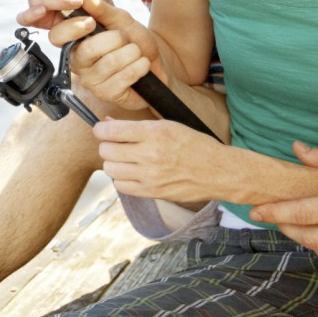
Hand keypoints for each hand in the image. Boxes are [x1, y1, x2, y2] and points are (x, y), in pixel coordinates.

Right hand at [51, 0, 159, 110]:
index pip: (57, 36)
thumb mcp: (120, 19)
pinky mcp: (106, 94)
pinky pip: (123, 77)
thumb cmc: (134, 39)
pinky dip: (139, 67)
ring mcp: (91, 80)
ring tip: (136, 53)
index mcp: (75, 41)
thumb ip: (101, 8)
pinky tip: (141, 66)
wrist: (158, 62)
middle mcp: (78, 62)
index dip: (72, 28)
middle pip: (88, 50)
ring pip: (110, 62)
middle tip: (125, 39)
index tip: (91, 22)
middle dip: (116, 39)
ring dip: (132, 53)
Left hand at [94, 118, 225, 202]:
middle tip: (116, 144)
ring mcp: (150, 176)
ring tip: (124, 158)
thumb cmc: (194, 144)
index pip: (110, 131)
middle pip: (106, 150)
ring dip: (113, 162)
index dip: (100, 129)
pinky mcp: (152, 192)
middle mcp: (150, 155)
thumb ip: (135, 126)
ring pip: (110, 169)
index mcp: (154, 133)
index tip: (102, 129)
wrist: (217, 171)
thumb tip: (107, 124)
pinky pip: (120, 186)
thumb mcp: (167, 125)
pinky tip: (131, 172)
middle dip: (107, 145)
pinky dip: (121, 179)